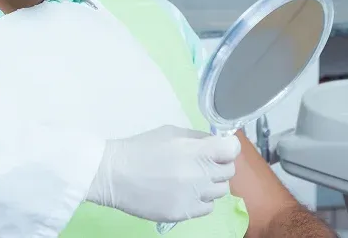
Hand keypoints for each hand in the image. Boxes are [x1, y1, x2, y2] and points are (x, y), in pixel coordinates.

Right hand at [86, 125, 240, 222]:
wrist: (115, 174)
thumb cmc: (141, 148)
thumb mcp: (170, 133)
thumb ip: (196, 138)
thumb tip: (215, 142)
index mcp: (195, 150)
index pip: (231, 149)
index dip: (229, 147)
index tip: (222, 147)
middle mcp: (199, 174)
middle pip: (228, 171)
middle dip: (218, 164)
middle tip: (203, 162)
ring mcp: (193, 196)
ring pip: (220, 191)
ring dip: (210, 183)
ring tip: (191, 179)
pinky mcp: (185, 214)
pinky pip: (207, 207)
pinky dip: (200, 200)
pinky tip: (184, 192)